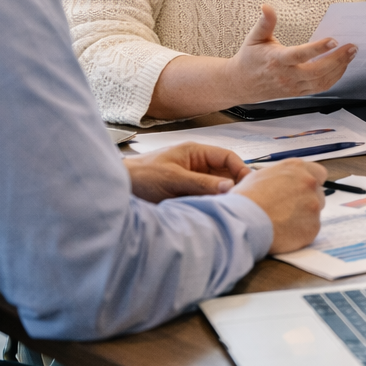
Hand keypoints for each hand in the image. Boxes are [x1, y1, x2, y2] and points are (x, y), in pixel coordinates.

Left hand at [125, 142, 249, 202]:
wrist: (118, 188)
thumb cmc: (141, 175)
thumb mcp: (173, 178)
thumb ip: (202, 183)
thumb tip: (229, 187)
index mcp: (196, 153)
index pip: (227, 158)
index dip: (240, 169)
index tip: (247, 184)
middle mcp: (197, 166)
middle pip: (224, 175)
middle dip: (232, 187)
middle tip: (238, 201)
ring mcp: (192, 181)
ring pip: (216, 189)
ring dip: (220, 199)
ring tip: (225, 209)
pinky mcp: (186, 195)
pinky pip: (205, 200)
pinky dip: (210, 206)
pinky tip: (212, 213)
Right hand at [226, 5, 356, 103]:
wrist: (240, 84)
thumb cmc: (249, 58)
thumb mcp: (254, 37)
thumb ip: (265, 22)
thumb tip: (267, 7)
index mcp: (276, 60)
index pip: (300, 55)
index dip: (318, 48)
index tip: (333, 40)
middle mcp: (286, 76)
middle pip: (316, 71)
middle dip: (337, 60)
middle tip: (352, 47)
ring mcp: (293, 86)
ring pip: (321, 82)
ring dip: (339, 69)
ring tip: (350, 55)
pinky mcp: (298, 92)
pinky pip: (320, 88)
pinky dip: (334, 78)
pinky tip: (342, 66)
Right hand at [233, 159, 327, 253]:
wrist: (241, 221)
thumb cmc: (244, 199)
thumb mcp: (259, 176)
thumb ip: (279, 177)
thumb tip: (282, 182)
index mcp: (296, 167)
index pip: (318, 173)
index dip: (309, 183)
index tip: (302, 191)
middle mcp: (308, 183)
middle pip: (317, 193)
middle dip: (306, 201)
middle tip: (287, 210)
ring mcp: (313, 205)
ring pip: (315, 212)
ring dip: (304, 217)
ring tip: (282, 222)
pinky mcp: (313, 226)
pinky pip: (311, 229)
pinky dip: (300, 233)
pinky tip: (284, 233)